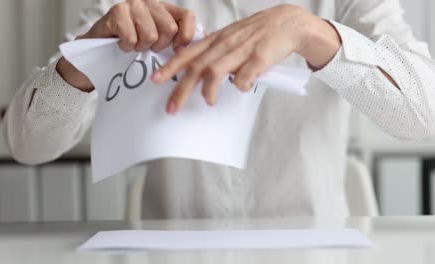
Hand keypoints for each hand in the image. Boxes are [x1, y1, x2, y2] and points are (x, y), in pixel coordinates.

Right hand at [57, 0, 195, 91]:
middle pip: (169, 29)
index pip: (187, 17)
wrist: (100, 48)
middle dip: (159, 46)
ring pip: (151, 35)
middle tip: (147, 47)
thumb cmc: (132, 45)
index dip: (186, 36)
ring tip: (134, 44)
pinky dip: (126, 47)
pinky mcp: (118, 11)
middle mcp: (151, 2)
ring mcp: (134, 5)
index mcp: (164, 8)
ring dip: (141, 47)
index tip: (178, 50)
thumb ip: (178, 40)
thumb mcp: (159, 42)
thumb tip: (204, 41)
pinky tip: (121, 43)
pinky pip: (132, 38)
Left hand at [151, 4, 340, 113]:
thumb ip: (214, 52)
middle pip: (196, 67)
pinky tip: (243, 88)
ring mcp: (241, 50)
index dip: (170, 67)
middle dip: (181, 89)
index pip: (187, 53)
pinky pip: (245, 76)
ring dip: (208, 89)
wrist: (288, 22)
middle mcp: (225, 44)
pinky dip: (241, 85)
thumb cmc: (258, 33)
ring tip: (208, 101)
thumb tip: (198, 72)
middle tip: (171, 107)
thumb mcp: (231, 38)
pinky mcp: (260, 57)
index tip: (156, 79)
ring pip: (215, 70)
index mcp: (217, 39)